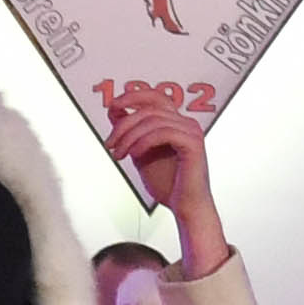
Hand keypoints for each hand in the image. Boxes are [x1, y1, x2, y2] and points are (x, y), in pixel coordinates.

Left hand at [105, 97, 226, 270]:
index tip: (112, 108)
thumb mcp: (140, 153)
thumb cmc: (168, 184)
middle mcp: (186, 123)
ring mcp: (191, 131)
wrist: (184, 207)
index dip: (131, 96)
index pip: (154, 96)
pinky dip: (143, 142)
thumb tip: (114, 111)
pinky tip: (134, 154)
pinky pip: (162, 132)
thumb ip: (131, 132)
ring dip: (129, 136)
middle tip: (110, 142)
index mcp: (176, 122)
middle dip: (124, 123)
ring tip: (119, 154)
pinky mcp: (193, 143)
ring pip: (152, 120)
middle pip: (149, 107)